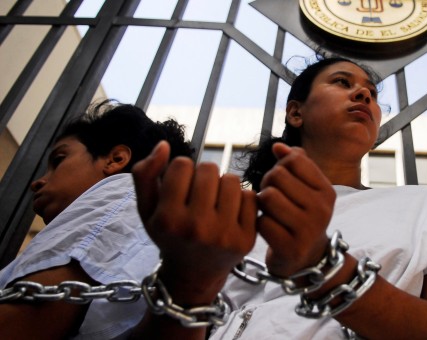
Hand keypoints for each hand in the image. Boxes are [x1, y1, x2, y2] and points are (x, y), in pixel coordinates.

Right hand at [132, 141, 257, 288]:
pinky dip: (241, 199)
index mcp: (169, 219)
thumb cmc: (170, 235)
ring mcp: (224, 235)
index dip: (182, 171)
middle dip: (203, 175)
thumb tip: (164, 145)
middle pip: (209, 169)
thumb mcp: (147, 209)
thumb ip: (145, 174)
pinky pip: (250, 196)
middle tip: (200, 194)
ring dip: (223, 185)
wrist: (194, 274)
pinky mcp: (246, 239)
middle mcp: (196, 228)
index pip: (182, 164)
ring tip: (215, 201)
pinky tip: (230, 212)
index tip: (181, 187)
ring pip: (232, 179)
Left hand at [257, 143, 335, 276]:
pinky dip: (259, 224)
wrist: (306, 260)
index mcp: (327, 191)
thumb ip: (295, 164)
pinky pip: (261, 222)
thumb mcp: (305, 189)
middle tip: (270, 198)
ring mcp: (308, 230)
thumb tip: (278, 146)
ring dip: (261, 204)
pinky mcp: (291, 247)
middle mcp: (321, 209)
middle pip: (277, 176)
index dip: (280, 166)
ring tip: (268, 211)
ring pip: (268, 197)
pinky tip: (268, 230)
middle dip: (267, 184)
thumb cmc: (302, 217)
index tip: (281, 181)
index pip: (294, 160)